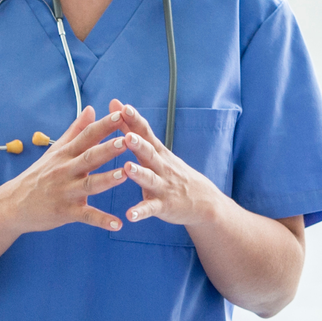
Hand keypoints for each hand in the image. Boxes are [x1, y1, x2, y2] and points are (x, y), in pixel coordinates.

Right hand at [0, 106, 133, 233]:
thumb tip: (90, 108)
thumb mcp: (56, 151)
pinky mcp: (65, 212)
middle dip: (108, 148)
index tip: (120, 114)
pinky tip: (118, 224)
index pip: (87, 136)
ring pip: (89, 184)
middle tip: (126, 140)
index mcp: (66, 154)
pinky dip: (102, 220)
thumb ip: (75, 130)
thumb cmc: (38, 175)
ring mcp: (66, 192)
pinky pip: (86, 216)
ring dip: (107, 179)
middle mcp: (66, 170)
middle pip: (89, 157)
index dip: (103, 125)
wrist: (13, 204)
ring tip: (125, 174)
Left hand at [114, 101, 225, 227]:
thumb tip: (116, 104)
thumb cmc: (172, 172)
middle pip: (149, 153)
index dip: (134, 120)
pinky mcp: (163, 206)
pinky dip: (140, 212)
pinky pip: (150, 209)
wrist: (204, 201)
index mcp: (157, 152)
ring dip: (139, 174)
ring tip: (127, 168)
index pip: (145, 132)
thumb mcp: (156, 150)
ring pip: (150, 179)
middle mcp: (161, 166)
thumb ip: (133, 129)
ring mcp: (163, 186)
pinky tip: (129, 215)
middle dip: (138, 144)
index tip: (122, 107)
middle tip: (127, 136)